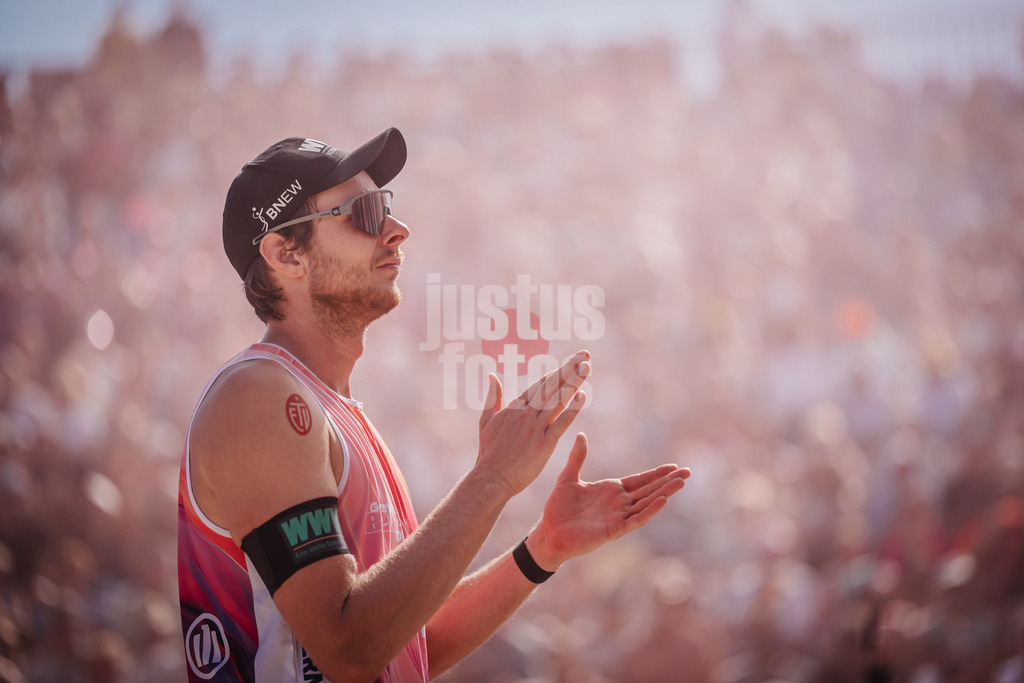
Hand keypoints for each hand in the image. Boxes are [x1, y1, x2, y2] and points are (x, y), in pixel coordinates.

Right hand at [475, 351, 590, 497]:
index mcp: (515, 407)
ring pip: (558, 400)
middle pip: (552, 386)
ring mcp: (535, 428)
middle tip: (585, 354)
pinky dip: (572, 409)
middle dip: (569, 368)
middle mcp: (526, 413)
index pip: (541, 383)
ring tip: (587, 367)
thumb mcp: (486, 420)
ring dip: (574, 382)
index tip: (573, 360)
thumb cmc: (488, 452)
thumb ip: (492, 397)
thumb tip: (492, 376)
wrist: (490, 478)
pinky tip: (583, 396)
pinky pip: (561, 423)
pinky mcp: (543, 444)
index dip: (559, 370)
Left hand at [529, 433, 690, 569]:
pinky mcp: (614, 530)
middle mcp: (619, 503)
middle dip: (668, 481)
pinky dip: (649, 511)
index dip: (656, 474)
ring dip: (663, 493)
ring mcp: (618, 517)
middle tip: (687, 472)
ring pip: (646, 503)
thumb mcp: (568, 477)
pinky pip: (635, 520)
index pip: (640, 480)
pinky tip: (662, 501)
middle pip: (648, 490)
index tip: (673, 466)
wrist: (549, 532)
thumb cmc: (558, 508)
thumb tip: (580, 435)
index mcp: (612, 491)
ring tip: (680, 483)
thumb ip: (577, 458)